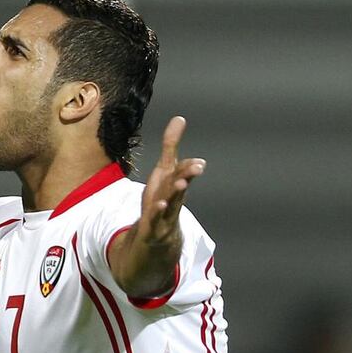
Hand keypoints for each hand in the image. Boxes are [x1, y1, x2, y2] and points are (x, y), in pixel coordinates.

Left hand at [137, 116, 204, 245]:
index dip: (190, 167)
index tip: (198, 162)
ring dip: (176, 193)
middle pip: (180, 185)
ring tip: (180, 183)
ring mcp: (164, 214)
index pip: (183, 173)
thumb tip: (180, 118)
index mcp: (175, 183)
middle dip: (188, 175)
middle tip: (198, 167)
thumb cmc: (162, 197)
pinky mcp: (153, 227)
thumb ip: (171, 146)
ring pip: (171, 203)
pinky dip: (157, 213)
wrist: (157, 234)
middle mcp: (172, 198)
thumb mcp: (164, 170)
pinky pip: (155, 220)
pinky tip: (158, 205)